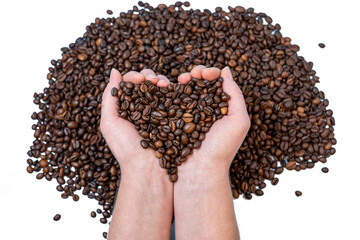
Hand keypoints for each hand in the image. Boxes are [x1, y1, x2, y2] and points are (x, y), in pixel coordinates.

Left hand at [101, 69, 173, 239]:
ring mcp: (159, 111)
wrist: (149, 170)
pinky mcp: (173, 116)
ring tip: (163, 84)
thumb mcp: (109, 122)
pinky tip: (173, 87)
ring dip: (162, 80)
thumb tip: (114, 70)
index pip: (130, 84)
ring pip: (161, 88)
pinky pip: (174, 98)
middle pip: (147, 83)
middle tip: (153, 81)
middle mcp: (143, 107)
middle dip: (150, 76)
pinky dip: (174, 89)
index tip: (140, 80)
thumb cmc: (126, 148)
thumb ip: (110, 96)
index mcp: (127, 107)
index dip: (135, 77)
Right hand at [177, 66, 250, 177]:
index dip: (210, 73)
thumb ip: (235, 94)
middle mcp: (205, 109)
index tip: (204, 74)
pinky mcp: (174, 120)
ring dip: (182, 80)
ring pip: (185, 89)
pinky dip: (169, 90)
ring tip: (179, 80)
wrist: (199, 171)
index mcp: (221, 107)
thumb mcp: (239, 120)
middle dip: (195, 73)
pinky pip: (171, 101)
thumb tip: (226, 70)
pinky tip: (167, 86)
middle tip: (190, 75)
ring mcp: (188, 114)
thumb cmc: (222, 148)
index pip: (216, 83)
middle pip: (200, 83)